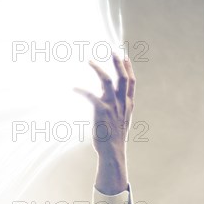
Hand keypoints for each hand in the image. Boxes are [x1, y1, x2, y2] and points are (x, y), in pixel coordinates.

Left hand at [74, 52, 135, 194]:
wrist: (113, 152)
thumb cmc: (113, 137)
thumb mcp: (118, 119)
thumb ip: (114, 105)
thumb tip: (104, 94)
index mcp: (128, 104)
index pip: (131, 82)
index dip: (128, 68)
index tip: (124, 56)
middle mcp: (122, 103)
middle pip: (123, 78)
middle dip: (118, 63)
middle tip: (113, 51)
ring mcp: (113, 106)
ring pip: (108, 82)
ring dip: (99, 70)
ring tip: (90, 61)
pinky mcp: (102, 111)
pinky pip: (91, 96)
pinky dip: (81, 90)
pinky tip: (73, 88)